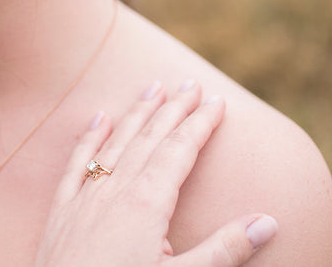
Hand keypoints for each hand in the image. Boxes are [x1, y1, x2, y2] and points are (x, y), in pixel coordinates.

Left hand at [36, 80, 277, 266]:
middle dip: (174, 108)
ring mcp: (86, 198)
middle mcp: (116, 190)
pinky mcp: (62, 212)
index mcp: (148, 202)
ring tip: (153, 87)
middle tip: (191, 83)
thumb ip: (225, 249)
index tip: (217, 100)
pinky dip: (89, 137)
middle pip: (150, 137)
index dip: (201, 123)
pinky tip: (98, 117)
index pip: (180, 150)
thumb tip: (269, 221)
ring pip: (116, 142)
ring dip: (137, 113)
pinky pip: (77, 163)